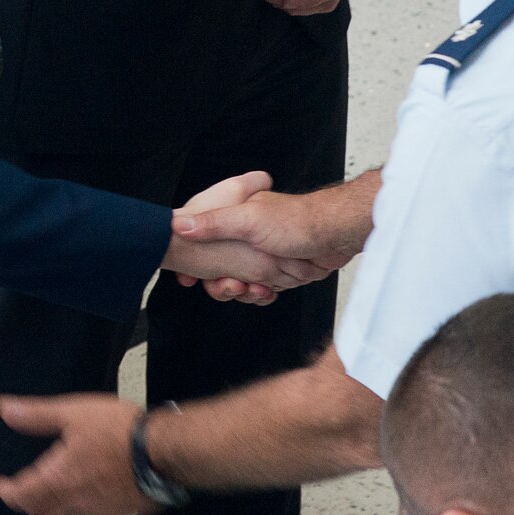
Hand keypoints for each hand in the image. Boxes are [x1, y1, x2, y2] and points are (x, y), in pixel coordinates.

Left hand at [0, 394, 153, 514]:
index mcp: (58, 477)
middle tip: (23, 492)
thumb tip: (3, 408)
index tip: (0, 484)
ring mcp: (98, 513)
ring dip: (53, 512)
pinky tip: (89, 505)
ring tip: (51, 500)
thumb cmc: (116, 429)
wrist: (164, 452)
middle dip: (28, 503)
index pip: (22, 494)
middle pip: (42, 512)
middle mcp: (73, 502)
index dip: (7, 492)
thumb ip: (37, 414)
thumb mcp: (74, 412)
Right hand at [162, 172, 329, 301]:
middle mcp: (245, 237)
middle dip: (222, 284)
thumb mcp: (248, 220)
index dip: (194, 265)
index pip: (202, 244)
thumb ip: (214, 222)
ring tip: (254, 291)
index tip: (189, 278)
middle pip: (218, 268)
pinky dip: (261, 295)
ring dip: (244, 292)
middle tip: (232, 287)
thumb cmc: (296, 220)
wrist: (335, 236)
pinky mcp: (277, 270)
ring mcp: (261, 255)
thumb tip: (178, 225)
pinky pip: (260, 289)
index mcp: (234, 219)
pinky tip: (266, 293)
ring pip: (239, 282)